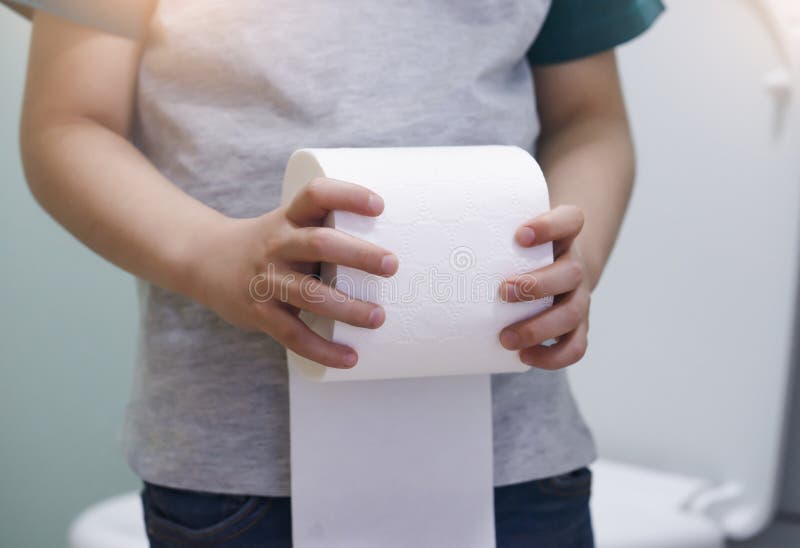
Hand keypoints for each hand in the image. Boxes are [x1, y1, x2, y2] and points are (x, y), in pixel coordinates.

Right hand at [185, 178, 398, 368]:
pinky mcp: (259, 312)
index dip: (347, 195)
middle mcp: (277, 244)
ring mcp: (267, 279)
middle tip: (392, 266)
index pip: (315, 195)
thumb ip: (324, 232)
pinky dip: (323, 349)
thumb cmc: (268, 244)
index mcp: (288, 218)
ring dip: (347, 307)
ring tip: (378, 317)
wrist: (204, 260)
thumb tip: (389, 252)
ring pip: (309, 293)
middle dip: (359, 254)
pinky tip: (349, 358)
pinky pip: (293, 335)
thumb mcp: (287, 224)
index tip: (379, 205)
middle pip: (319, 243)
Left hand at [498, 205, 590, 369]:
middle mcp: (576, 266)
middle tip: (502, 291)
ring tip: (506, 337)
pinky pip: (575, 347)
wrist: (555, 274)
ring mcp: (579, 298)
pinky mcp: (577, 328)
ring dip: (539, 327)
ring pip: (572, 314)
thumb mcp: (513, 234)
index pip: (570, 220)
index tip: (520, 235)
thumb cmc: (523, 253)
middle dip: (535, 285)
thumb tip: (438, 228)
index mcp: (564, 237)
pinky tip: (524, 356)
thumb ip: (489, 227)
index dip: (550, 226)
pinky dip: (552, 357)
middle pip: (571, 273)